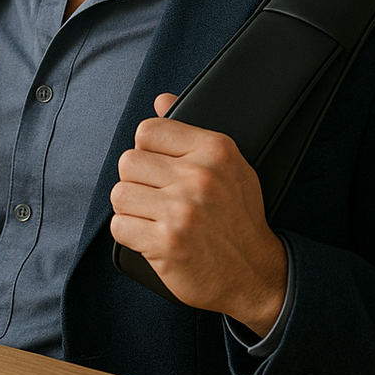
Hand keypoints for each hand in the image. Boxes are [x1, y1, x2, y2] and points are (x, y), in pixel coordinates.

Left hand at [110, 93, 287, 335]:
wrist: (255, 273)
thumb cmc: (238, 218)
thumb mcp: (230, 166)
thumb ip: (191, 133)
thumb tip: (160, 100)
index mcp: (215, 150)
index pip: (149, 130)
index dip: (147, 150)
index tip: (157, 168)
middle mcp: (199, 176)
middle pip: (129, 161)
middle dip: (137, 181)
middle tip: (155, 196)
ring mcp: (182, 210)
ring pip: (120, 193)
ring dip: (131, 208)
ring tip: (153, 217)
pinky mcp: (167, 242)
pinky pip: (119, 226)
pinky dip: (130, 234)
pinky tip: (151, 237)